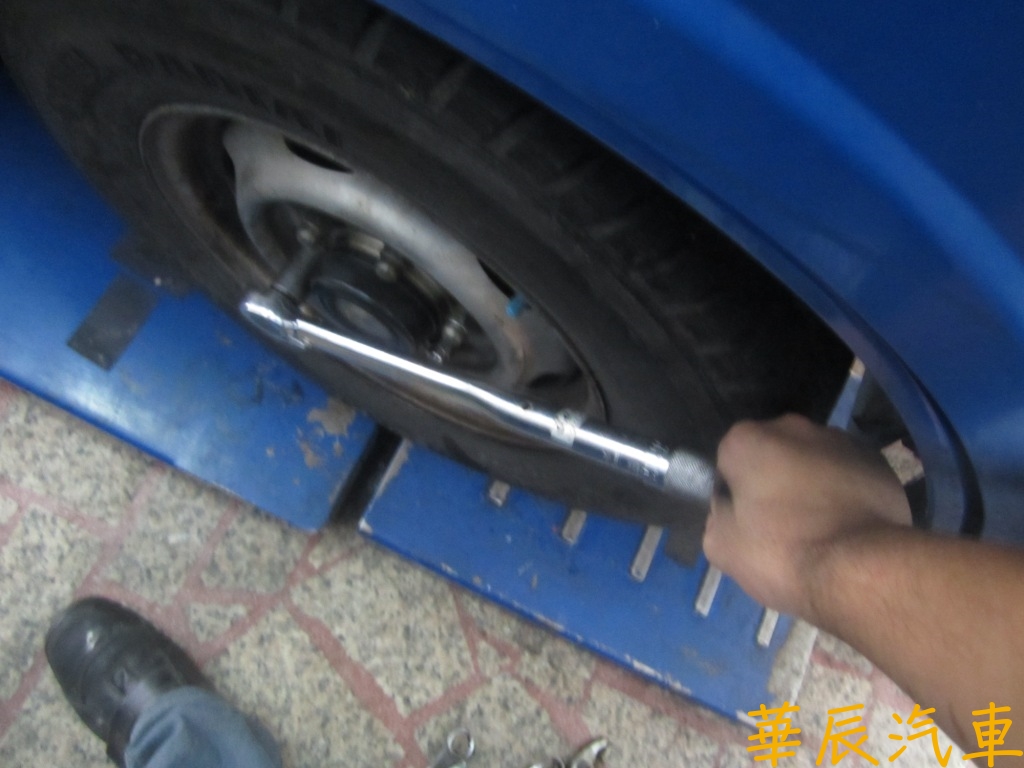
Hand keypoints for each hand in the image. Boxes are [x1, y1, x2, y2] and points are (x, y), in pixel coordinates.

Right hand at [702, 414, 910, 618]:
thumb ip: (717, 517)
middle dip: (774, 481)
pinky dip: (844, 493)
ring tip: (819, 529)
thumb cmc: (783, 554)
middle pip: (773, 454)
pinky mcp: (877, 461)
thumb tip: (730, 511)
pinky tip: (847, 527)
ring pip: (813, 462)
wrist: (862, 571)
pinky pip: (847, 474)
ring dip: (811, 485)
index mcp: (747, 440)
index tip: (746, 522)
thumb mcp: (721, 547)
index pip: (729, 461)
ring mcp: (840, 440)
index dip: (735, 492)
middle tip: (780, 526)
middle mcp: (793, 427)